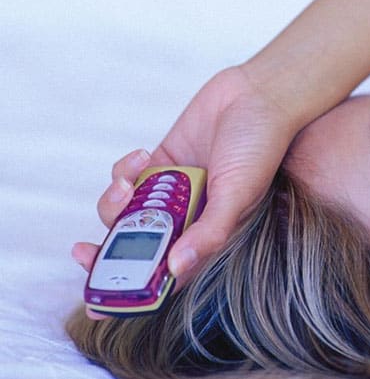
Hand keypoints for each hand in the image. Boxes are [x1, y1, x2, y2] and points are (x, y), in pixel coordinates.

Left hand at [74, 65, 296, 317]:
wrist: (257, 95)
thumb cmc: (260, 147)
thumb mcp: (237, 196)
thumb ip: (209, 234)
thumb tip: (176, 268)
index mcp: (208, 236)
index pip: (167, 275)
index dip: (133, 291)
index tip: (99, 300)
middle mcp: (188, 218)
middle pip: (139, 248)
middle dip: (108, 252)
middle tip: (84, 250)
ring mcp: (171, 191)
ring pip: (126, 213)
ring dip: (115, 205)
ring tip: (126, 186)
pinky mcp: (159, 164)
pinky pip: (127, 178)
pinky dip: (125, 171)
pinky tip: (142, 156)